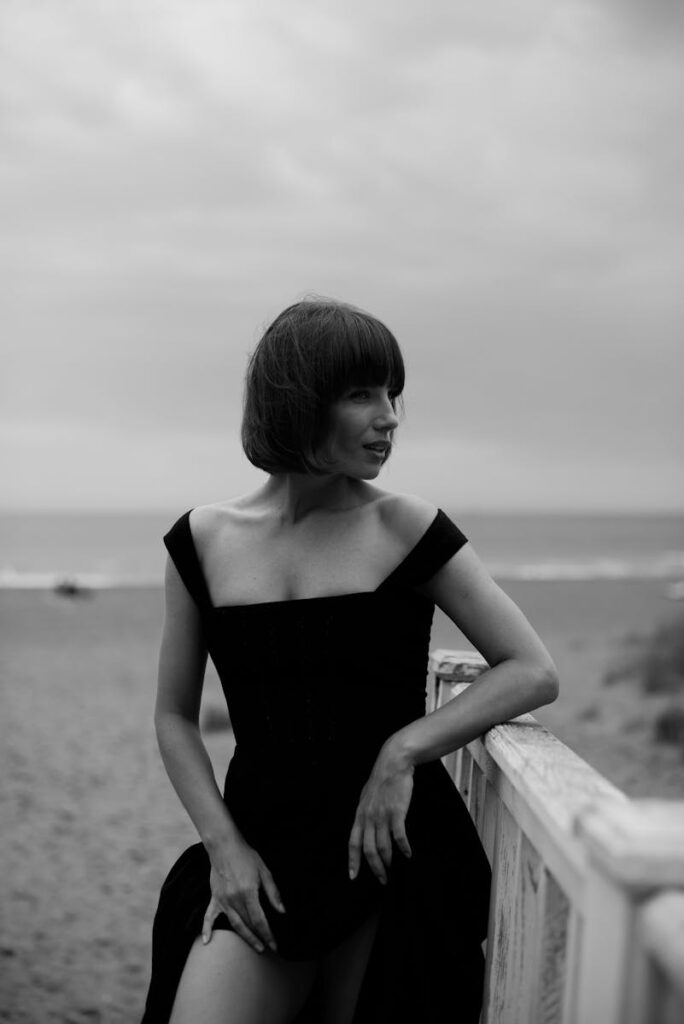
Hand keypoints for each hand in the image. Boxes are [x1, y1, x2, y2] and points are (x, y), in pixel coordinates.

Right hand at [202, 834, 285, 953]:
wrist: (225, 846)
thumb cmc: (246, 857)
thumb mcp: (264, 871)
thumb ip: (273, 892)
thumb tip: (282, 911)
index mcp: (248, 892)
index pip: (260, 920)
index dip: (268, 934)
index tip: (275, 945)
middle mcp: (235, 899)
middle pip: (248, 924)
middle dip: (259, 938)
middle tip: (268, 949)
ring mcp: (223, 900)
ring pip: (234, 924)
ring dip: (245, 938)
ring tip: (255, 947)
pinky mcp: (214, 898)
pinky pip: (208, 917)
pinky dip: (206, 929)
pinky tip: (205, 942)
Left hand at [348, 744, 414, 885]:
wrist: (393, 763)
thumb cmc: (382, 780)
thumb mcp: (367, 797)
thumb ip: (365, 813)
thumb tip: (364, 827)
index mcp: (360, 814)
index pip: (353, 842)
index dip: (353, 860)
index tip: (353, 876)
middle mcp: (368, 817)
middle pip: (368, 849)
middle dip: (374, 867)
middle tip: (382, 879)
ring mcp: (382, 815)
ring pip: (383, 846)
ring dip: (387, 861)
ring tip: (392, 869)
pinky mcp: (396, 812)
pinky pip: (398, 836)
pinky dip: (403, 847)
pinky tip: (407, 854)